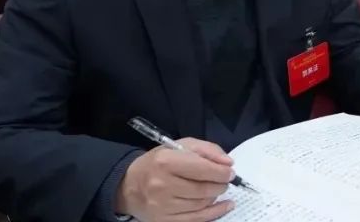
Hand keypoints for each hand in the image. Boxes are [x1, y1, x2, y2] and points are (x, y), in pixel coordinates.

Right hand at [115, 138, 234, 221]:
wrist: (129, 185)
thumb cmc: (158, 162)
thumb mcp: (181, 146)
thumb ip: (207, 150)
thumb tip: (228, 163)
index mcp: (166, 162)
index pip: (203, 169)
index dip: (222, 172)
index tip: (230, 172)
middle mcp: (162, 185)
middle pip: (204, 189)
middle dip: (221, 185)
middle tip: (225, 181)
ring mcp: (162, 206)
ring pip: (201, 204)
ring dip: (215, 197)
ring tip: (218, 189)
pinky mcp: (163, 220)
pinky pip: (196, 219)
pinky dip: (214, 213)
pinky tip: (223, 206)